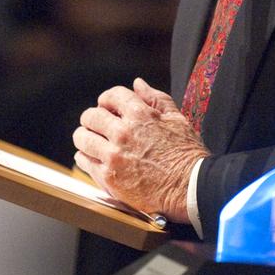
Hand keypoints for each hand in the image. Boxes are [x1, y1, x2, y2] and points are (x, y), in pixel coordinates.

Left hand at [73, 78, 207, 222]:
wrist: (192, 190)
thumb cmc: (188, 156)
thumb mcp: (177, 119)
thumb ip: (155, 99)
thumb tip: (138, 84)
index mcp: (139, 114)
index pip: (111, 96)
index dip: (107, 100)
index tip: (108, 108)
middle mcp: (123, 133)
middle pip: (91, 116)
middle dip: (93, 119)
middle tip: (97, 126)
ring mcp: (114, 156)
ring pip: (82, 138)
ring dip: (86, 137)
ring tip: (92, 142)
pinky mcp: (109, 178)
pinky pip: (84, 162)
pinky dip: (85, 158)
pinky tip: (93, 158)